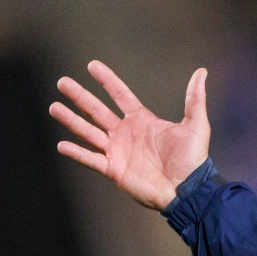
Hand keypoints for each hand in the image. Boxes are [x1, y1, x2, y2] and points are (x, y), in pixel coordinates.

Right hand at [49, 60, 210, 210]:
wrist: (188, 189)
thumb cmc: (193, 159)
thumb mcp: (196, 125)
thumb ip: (195, 99)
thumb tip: (201, 72)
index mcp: (143, 120)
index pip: (121, 95)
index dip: (107, 81)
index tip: (92, 66)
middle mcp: (126, 133)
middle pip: (97, 110)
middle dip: (80, 96)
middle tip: (62, 82)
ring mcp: (118, 151)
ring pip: (89, 132)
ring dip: (71, 120)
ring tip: (54, 107)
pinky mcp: (114, 169)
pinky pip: (91, 159)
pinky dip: (77, 152)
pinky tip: (61, 144)